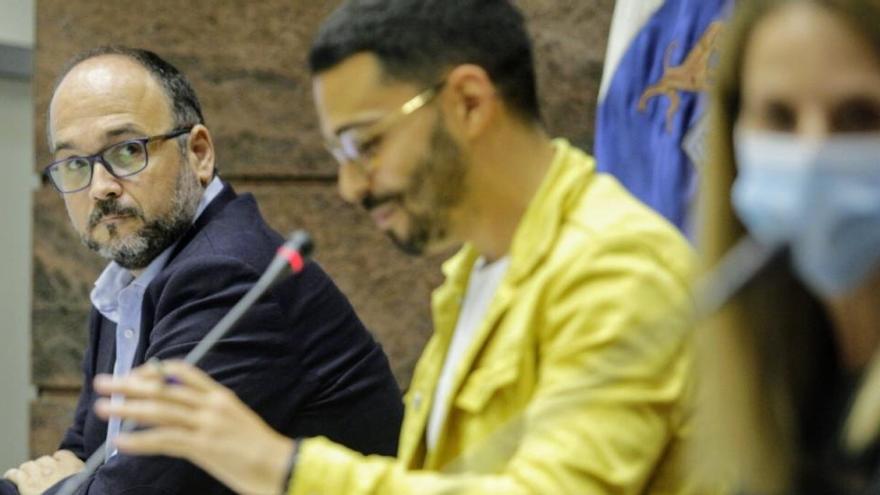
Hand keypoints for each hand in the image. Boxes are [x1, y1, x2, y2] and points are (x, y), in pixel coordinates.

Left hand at [3, 450, 83, 494]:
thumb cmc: (79, 492)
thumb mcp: (87, 480)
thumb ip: (80, 471)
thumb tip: (79, 469)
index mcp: (72, 465)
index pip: (61, 454)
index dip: (58, 461)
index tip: (58, 468)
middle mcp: (55, 468)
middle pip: (44, 460)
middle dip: (42, 467)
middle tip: (43, 476)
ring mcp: (40, 476)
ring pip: (28, 465)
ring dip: (28, 471)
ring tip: (28, 478)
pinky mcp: (27, 485)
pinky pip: (15, 474)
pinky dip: (13, 475)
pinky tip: (13, 477)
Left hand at [93, 360, 295, 494]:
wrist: (282, 466)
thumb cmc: (260, 449)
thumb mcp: (236, 422)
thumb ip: (210, 414)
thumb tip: (183, 413)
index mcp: (221, 397)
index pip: (183, 372)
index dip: (153, 371)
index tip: (132, 375)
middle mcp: (212, 406)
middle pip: (164, 389)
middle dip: (130, 384)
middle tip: (103, 382)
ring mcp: (208, 425)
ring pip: (160, 411)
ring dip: (128, 408)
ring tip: (102, 408)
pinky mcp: (204, 447)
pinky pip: (166, 440)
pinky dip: (141, 440)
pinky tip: (122, 442)